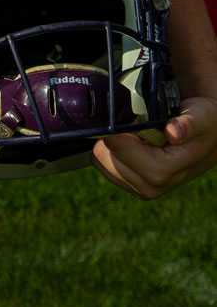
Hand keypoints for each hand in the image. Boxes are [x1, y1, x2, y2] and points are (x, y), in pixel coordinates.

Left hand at [91, 96, 216, 198]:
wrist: (210, 138)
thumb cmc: (204, 124)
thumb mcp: (200, 117)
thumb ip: (187, 125)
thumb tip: (173, 133)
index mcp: (161, 171)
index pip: (115, 148)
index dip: (115, 129)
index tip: (128, 116)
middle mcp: (150, 186)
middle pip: (102, 155)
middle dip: (112, 137)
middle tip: (135, 127)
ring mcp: (141, 189)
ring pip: (100, 161)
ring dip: (111, 145)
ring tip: (137, 136)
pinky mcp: (134, 187)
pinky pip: (104, 166)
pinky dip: (111, 152)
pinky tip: (134, 145)